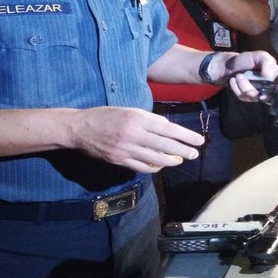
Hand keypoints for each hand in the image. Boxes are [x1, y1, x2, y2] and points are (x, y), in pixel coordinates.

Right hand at [68, 107, 204, 173]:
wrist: (79, 128)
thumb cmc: (104, 115)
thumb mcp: (128, 110)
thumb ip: (148, 119)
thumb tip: (167, 128)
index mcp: (137, 118)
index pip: (168, 129)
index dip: (185, 136)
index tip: (198, 140)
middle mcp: (133, 134)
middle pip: (165, 146)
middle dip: (183, 151)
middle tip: (194, 153)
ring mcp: (126, 149)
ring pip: (155, 159)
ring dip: (171, 161)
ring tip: (179, 160)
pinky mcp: (119, 160)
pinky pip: (142, 167)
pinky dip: (154, 167)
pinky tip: (161, 165)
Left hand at [220, 50, 277, 101]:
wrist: (229, 65)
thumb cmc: (247, 59)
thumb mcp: (259, 56)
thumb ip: (267, 62)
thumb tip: (269, 75)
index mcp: (277, 76)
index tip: (267, 90)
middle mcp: (271, 87)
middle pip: (268, 95)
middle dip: (252, 87)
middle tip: (240, 76)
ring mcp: (260, 93)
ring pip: (254, 97)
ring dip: (243, 85)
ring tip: (238, 76)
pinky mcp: (249, 98)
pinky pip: (245, 98)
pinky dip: (236, 88)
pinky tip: (233, 81)